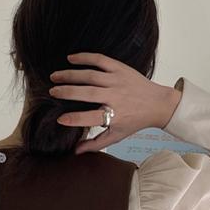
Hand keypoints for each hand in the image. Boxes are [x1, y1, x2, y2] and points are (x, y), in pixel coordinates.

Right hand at [49, 52, 181, 153]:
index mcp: (115, 116)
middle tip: (51, 92)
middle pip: (87, 93)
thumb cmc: (134, 121)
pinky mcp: (120, 68)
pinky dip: (84, 57)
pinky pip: (100, 60)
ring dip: (70, 74)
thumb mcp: (117, 136)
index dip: (74, 118)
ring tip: (54, 76)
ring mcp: (118, 81)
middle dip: (67, 92)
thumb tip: (76, 151)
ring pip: (90, 75)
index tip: (60, 119)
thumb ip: (96, 144)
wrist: (157, 103)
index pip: (91, 118)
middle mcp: (116, 97)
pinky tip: (70, 59)